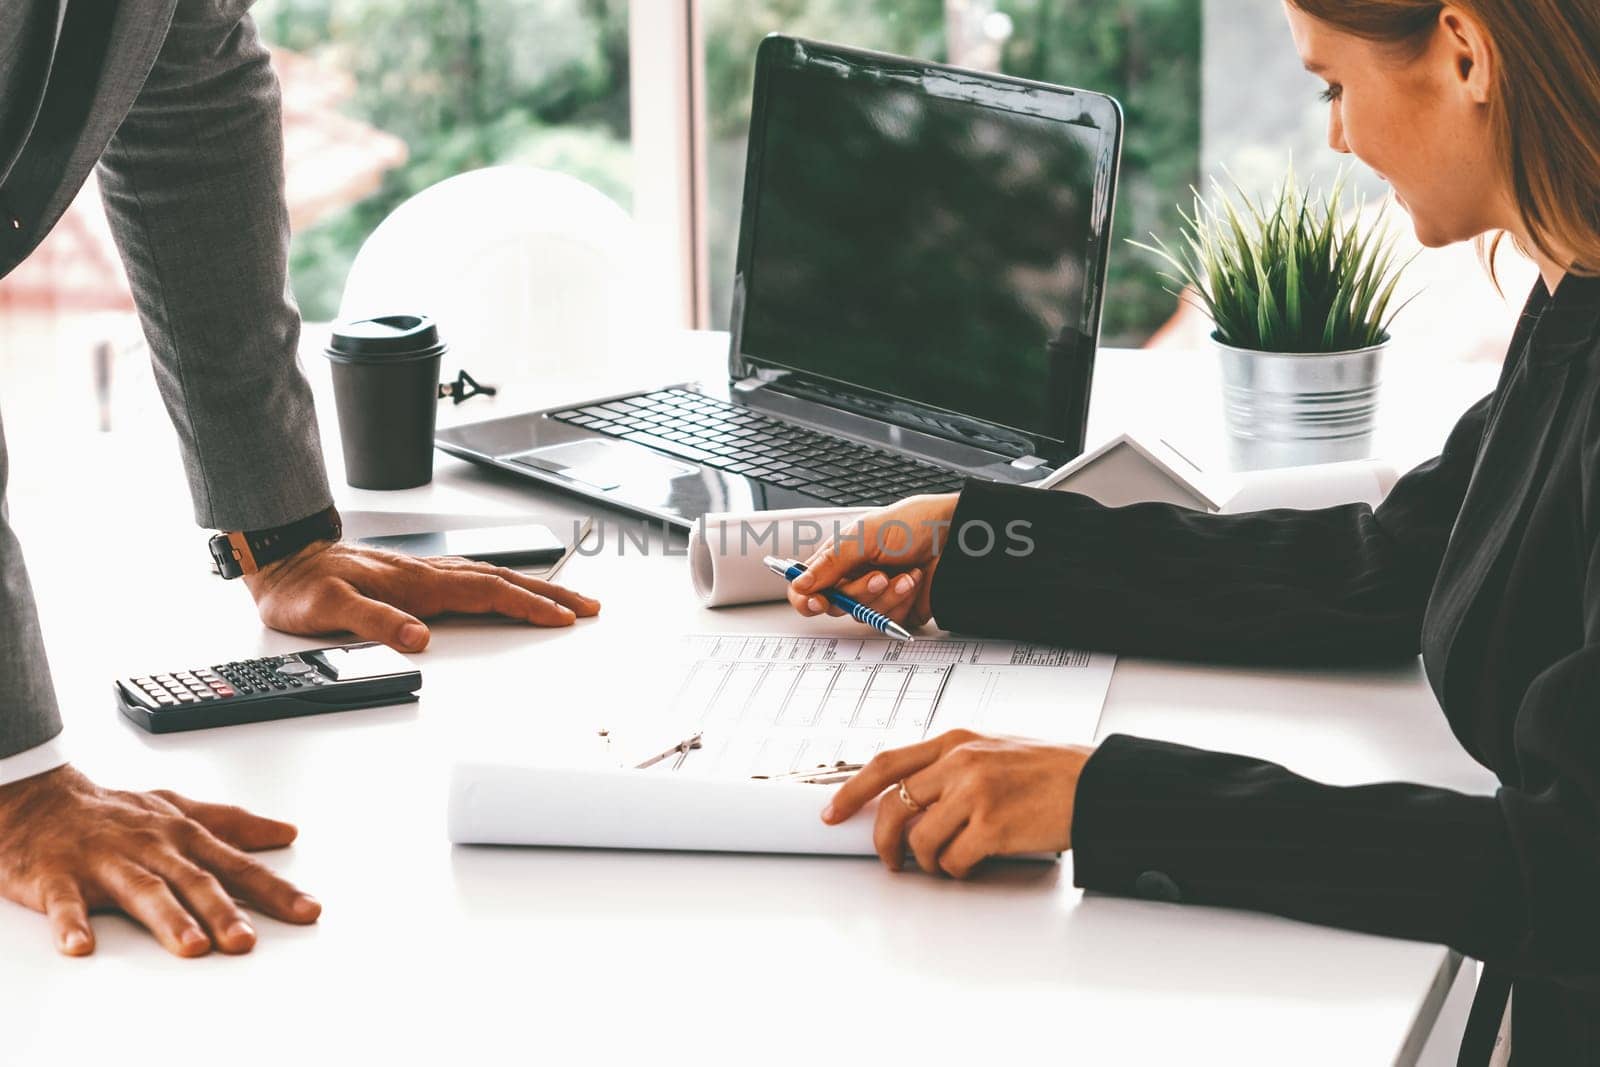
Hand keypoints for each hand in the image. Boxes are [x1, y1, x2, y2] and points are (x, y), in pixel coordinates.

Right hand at [0, 765, 319, 956]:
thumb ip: (234, 825)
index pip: (237, 867)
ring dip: (168, 919)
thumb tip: (285, 832)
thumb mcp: (179, 811)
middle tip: (246, 941)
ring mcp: (106, 862)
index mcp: (183, 837)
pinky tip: (82, 945)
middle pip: (193, 882)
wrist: (41, 800)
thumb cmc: (116, 813)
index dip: (274, 890)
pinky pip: (65, 903)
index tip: (307, 911)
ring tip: (191, 947)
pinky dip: (72, 923)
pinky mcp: (58, 877)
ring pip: (142, 891)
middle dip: (223, 912)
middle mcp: (152, 848)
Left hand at [244, 540, 599, 651]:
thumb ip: (376, 624)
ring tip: (566, 598)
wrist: (283, 559)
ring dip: (534, 586)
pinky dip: (505, 581)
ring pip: (493, 576)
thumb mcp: (330, 611)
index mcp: (418, 584)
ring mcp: (425, 573)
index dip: (530, 606)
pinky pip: (475, 576)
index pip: (489, 594)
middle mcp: (429, 574)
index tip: (564, 618)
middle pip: (504, 581)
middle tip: (589, 606)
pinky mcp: (416, 576)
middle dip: (551, 594)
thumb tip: (419, 640)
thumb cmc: (303, 588)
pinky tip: (510, 587)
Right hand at [785, 492, 958, 628]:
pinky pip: (887, 621)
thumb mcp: (865, 534)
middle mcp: (855, 577)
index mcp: (840, 557)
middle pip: (836, 604)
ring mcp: (876, 595)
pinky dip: (902, 602)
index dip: (807, 598)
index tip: (817, 602)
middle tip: (879, 576)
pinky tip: (913, 582)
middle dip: (859, 593)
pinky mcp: (898, 609)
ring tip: (905, 575)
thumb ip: (830, 562)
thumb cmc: (915, 523)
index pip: (808, 585)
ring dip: (886, 596)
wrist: (958, 537)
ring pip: (863, 615)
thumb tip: (801, 584)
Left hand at [821, 729, 1093, 878]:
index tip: (832, 812)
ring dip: (927, 861)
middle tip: (889, 859)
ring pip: (920, 840)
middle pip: (893, 806)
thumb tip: (910, 801)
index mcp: (955, 741)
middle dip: (882, 841)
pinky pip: (953, 861)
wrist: (1096, 784)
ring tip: (946, 861)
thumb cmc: (1048, 770)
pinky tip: (973, 863)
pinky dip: (957, 870)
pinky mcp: (993, 827)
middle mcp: (960, 763)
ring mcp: (976, 794)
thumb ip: (951, 767)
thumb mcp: (992, 750)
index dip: (851, 791)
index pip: (886, 763)